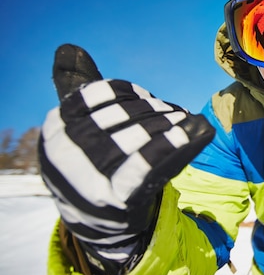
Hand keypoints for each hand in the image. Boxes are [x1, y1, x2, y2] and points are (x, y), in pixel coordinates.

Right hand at [39, 44, 215, 245]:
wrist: (100, 226)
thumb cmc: (95, 165)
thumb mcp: (80, 127)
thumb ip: (78, 89)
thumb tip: (68, 48)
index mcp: (56, 127)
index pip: (103, 94)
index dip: (133, 94)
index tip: (150, 101)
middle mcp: (65, 152)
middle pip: (126, 115)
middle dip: (157, 111)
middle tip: (177, 115)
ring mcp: (87, 178)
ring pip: (141, 137)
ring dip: (171, 126)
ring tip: (187, 123)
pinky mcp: (115, 200)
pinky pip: (149, 165)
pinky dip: (175, 145)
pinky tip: (197, 132)